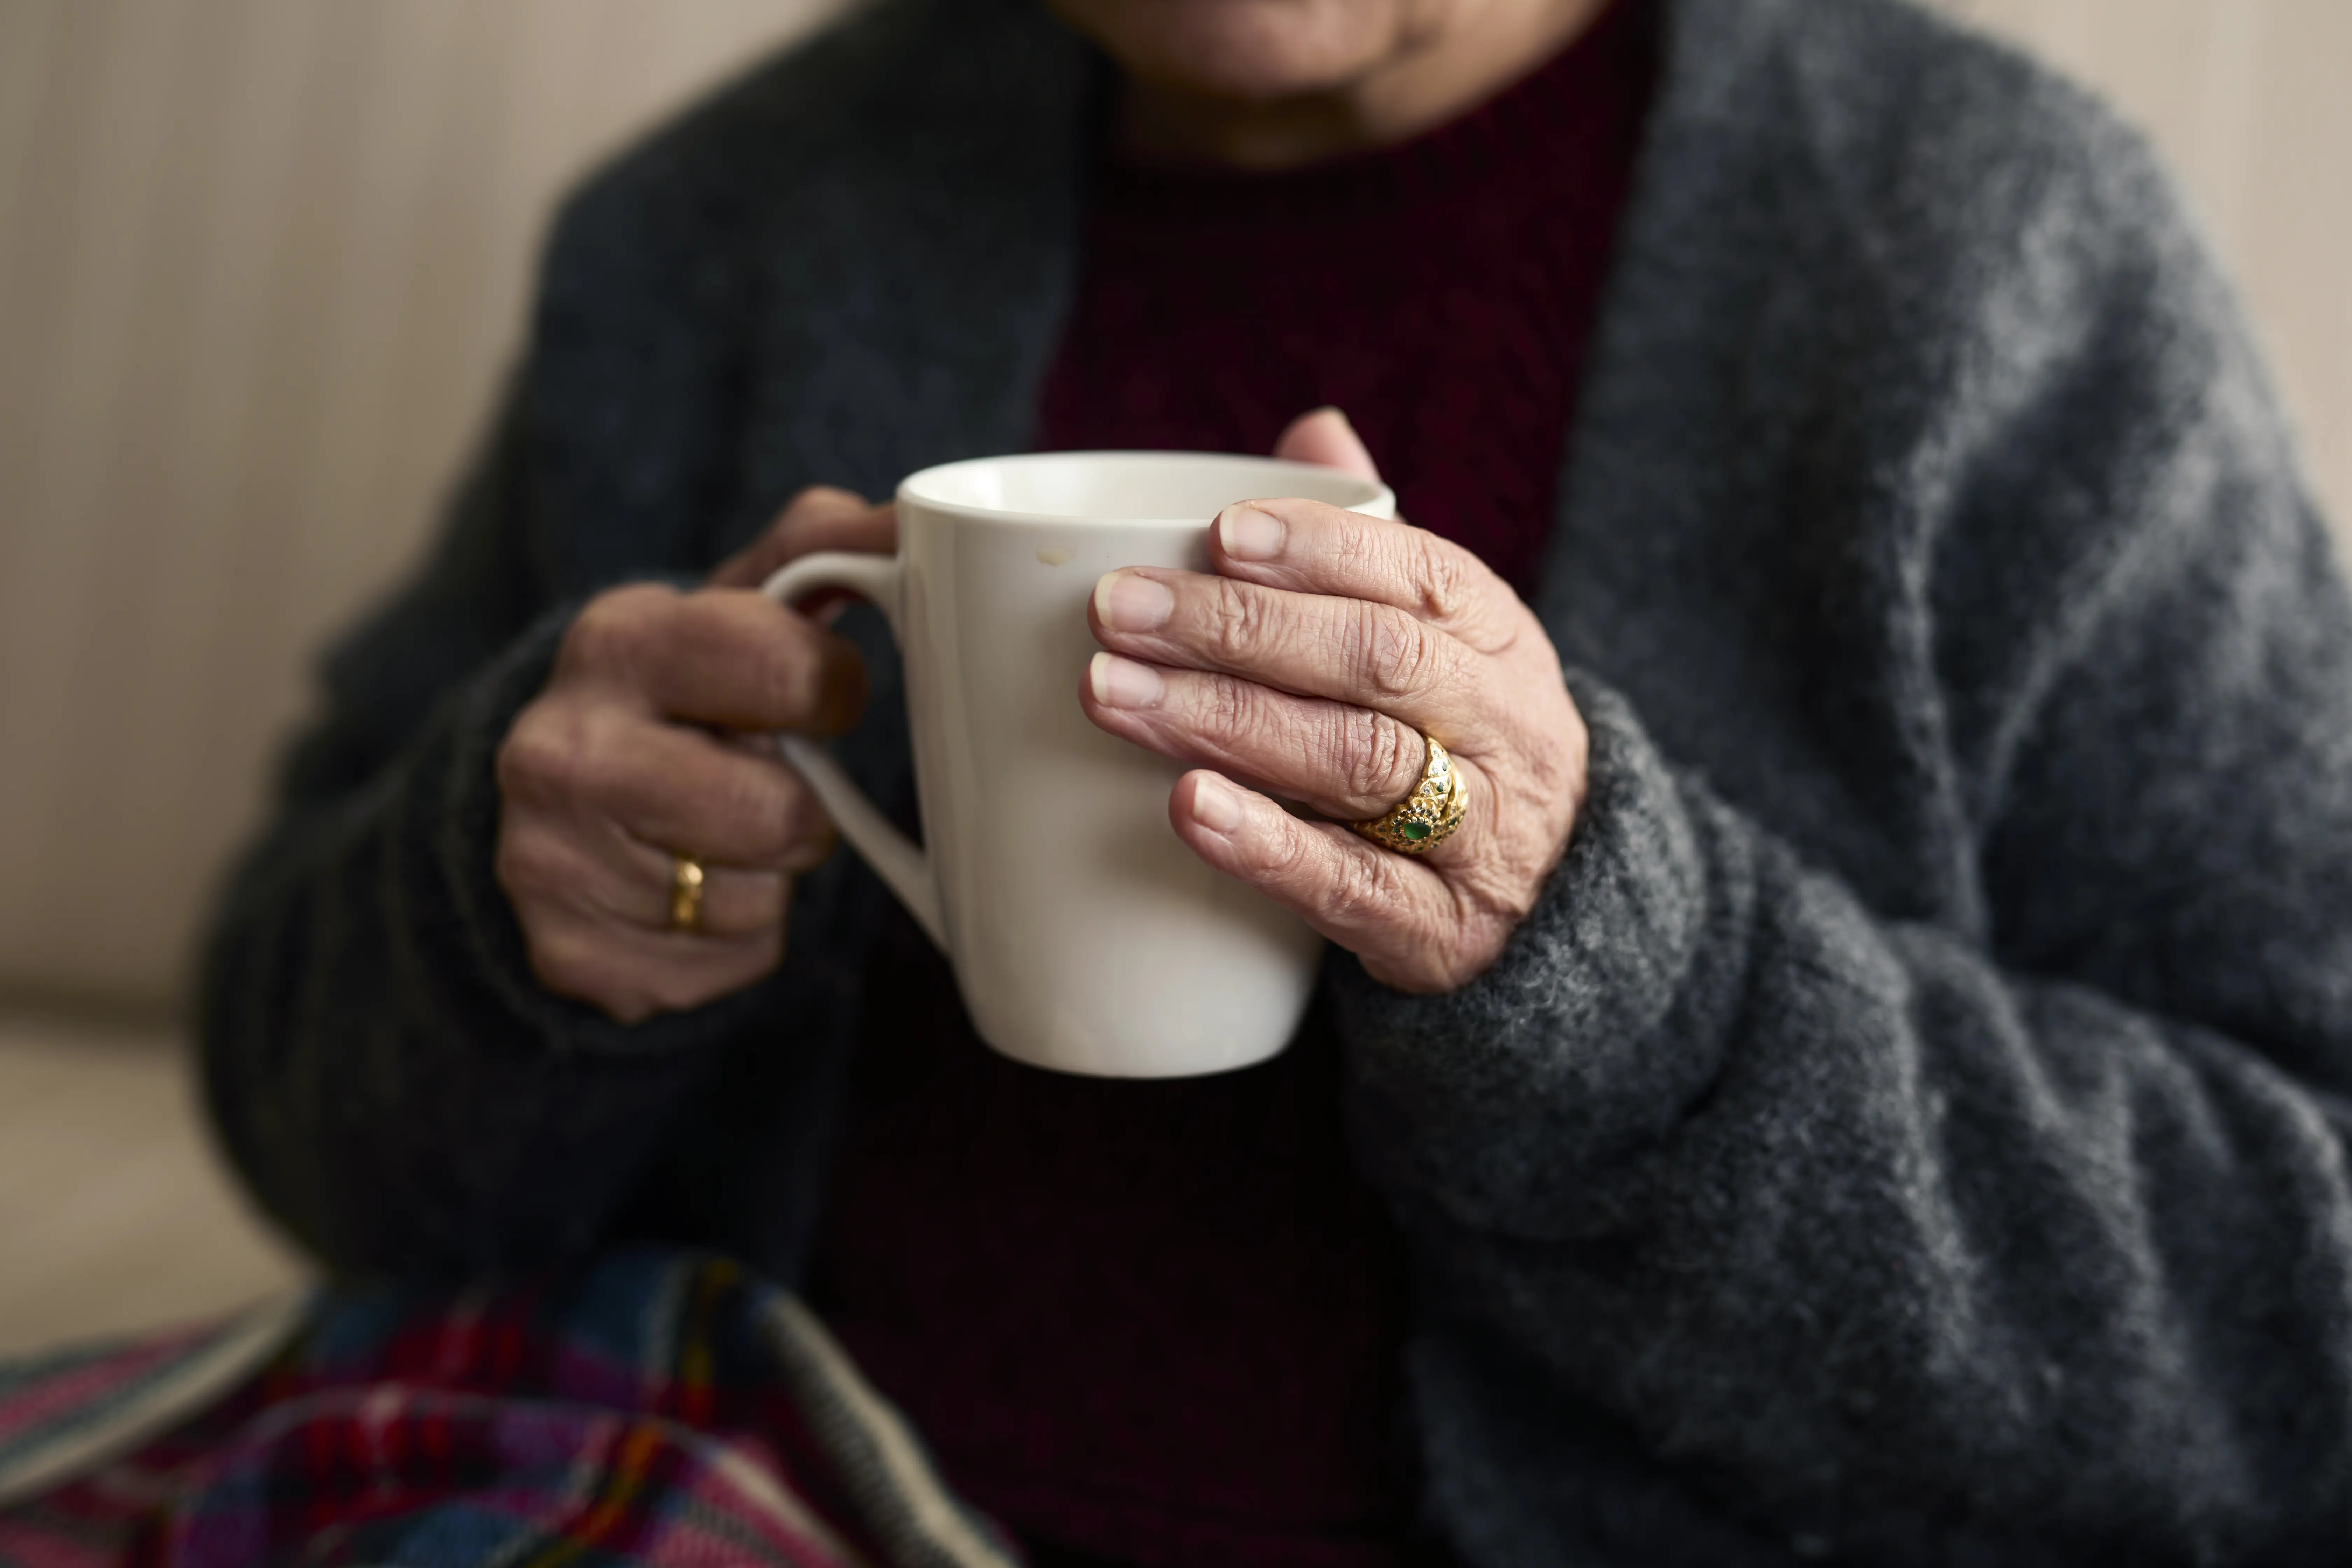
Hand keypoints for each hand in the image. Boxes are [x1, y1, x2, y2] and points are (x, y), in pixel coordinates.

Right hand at [494, 487, 892, 1022]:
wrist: (561, 797)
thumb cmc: (686, 691)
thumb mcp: (741, 602)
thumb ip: (828, 546)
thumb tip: (916, 518)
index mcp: (619, 639)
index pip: (785, 665)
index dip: (830, 690)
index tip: (817, 697)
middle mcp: (559, 748)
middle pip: (780, 812)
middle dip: (801, 804)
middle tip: (764, 777)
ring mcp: (546, 860)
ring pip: (756, 900)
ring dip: (768, 877)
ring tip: (718, 835)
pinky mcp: (568, 955)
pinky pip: (727, 965)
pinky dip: (734, 941)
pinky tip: (689, 896)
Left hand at [1079, 411, 1588, 993]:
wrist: (1561, 905)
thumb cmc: (1456, 744)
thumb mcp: (1440, 645)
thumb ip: (1371, 547)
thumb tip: (1316, 427)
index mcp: (1500, 641)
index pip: (1422, 574)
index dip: (1318, 550)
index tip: (1216, 532)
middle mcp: (1506, 728)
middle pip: (1376, 661)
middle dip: (1237, 629)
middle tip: (1115, 611)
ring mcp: (1485, 834)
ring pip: (1357, 762)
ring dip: (1224, 721)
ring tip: (1113, 694)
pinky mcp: (1444, 933)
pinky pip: (1354, 884)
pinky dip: (1268, 845)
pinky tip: (1190, 807)